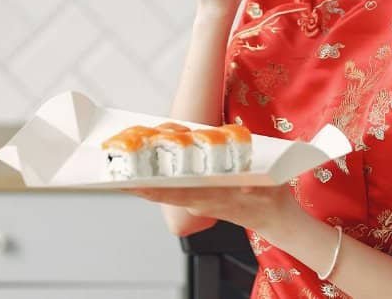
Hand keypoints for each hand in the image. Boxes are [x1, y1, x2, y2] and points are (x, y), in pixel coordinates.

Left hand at [126, 184, 299, 234]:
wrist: (273, 218)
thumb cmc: (270, 199)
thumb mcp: (268, 189)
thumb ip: (257, 186)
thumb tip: (246, 184)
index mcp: (212, 199)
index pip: (178, 193)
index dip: (155, 188)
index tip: (135, 182)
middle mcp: (200, 202)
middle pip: (164, 193)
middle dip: (141, 184)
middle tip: (118, 175)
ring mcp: (198, 201)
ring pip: (166, 192)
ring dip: (146, 183)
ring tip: (123, 173)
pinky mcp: (198, 199)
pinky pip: (173, 191)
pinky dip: (158, 183)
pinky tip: (144, 175)